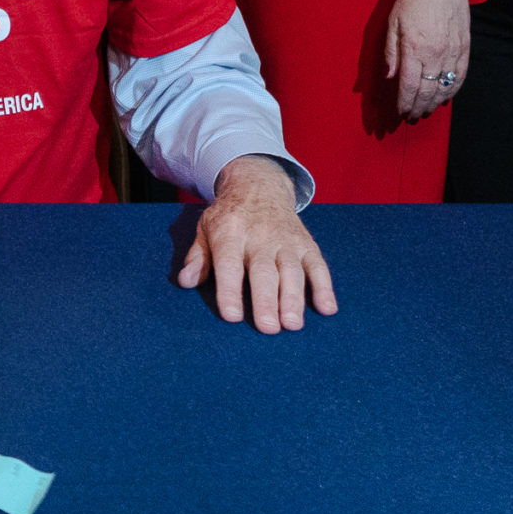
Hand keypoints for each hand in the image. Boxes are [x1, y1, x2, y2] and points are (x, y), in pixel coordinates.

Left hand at [176, 156, 336, 332]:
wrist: (259, 185)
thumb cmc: (229, 217)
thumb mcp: (206, 229)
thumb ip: (198, 257)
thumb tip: (185, 282)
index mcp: (230, 232)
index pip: (229, 263)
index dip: (229, 289)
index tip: (232, 316)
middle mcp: (260, 236)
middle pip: (263, 270)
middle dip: (266, 300)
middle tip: (268, 328)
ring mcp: (286, 240)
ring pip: (291, 270)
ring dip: (293, 298)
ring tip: (292, 324)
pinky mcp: (306, 244)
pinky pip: (318, 265)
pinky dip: (324, 286)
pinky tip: (327, 308)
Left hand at [384, 0, 471, 119]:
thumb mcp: (393, 21)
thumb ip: (391, 51)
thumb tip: (389, 76)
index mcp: (414, 48)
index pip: (409, 86)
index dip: (405, 103)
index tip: (401, 113)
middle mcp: (435, 54)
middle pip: (427, 91)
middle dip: (418, 108)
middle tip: (412, 117)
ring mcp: (453, 51)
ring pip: (445, 87)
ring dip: (435, 103)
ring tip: (426, 111)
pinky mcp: (465, 47)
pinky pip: (460, 76)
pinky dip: (453, 90)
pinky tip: (446, 97)